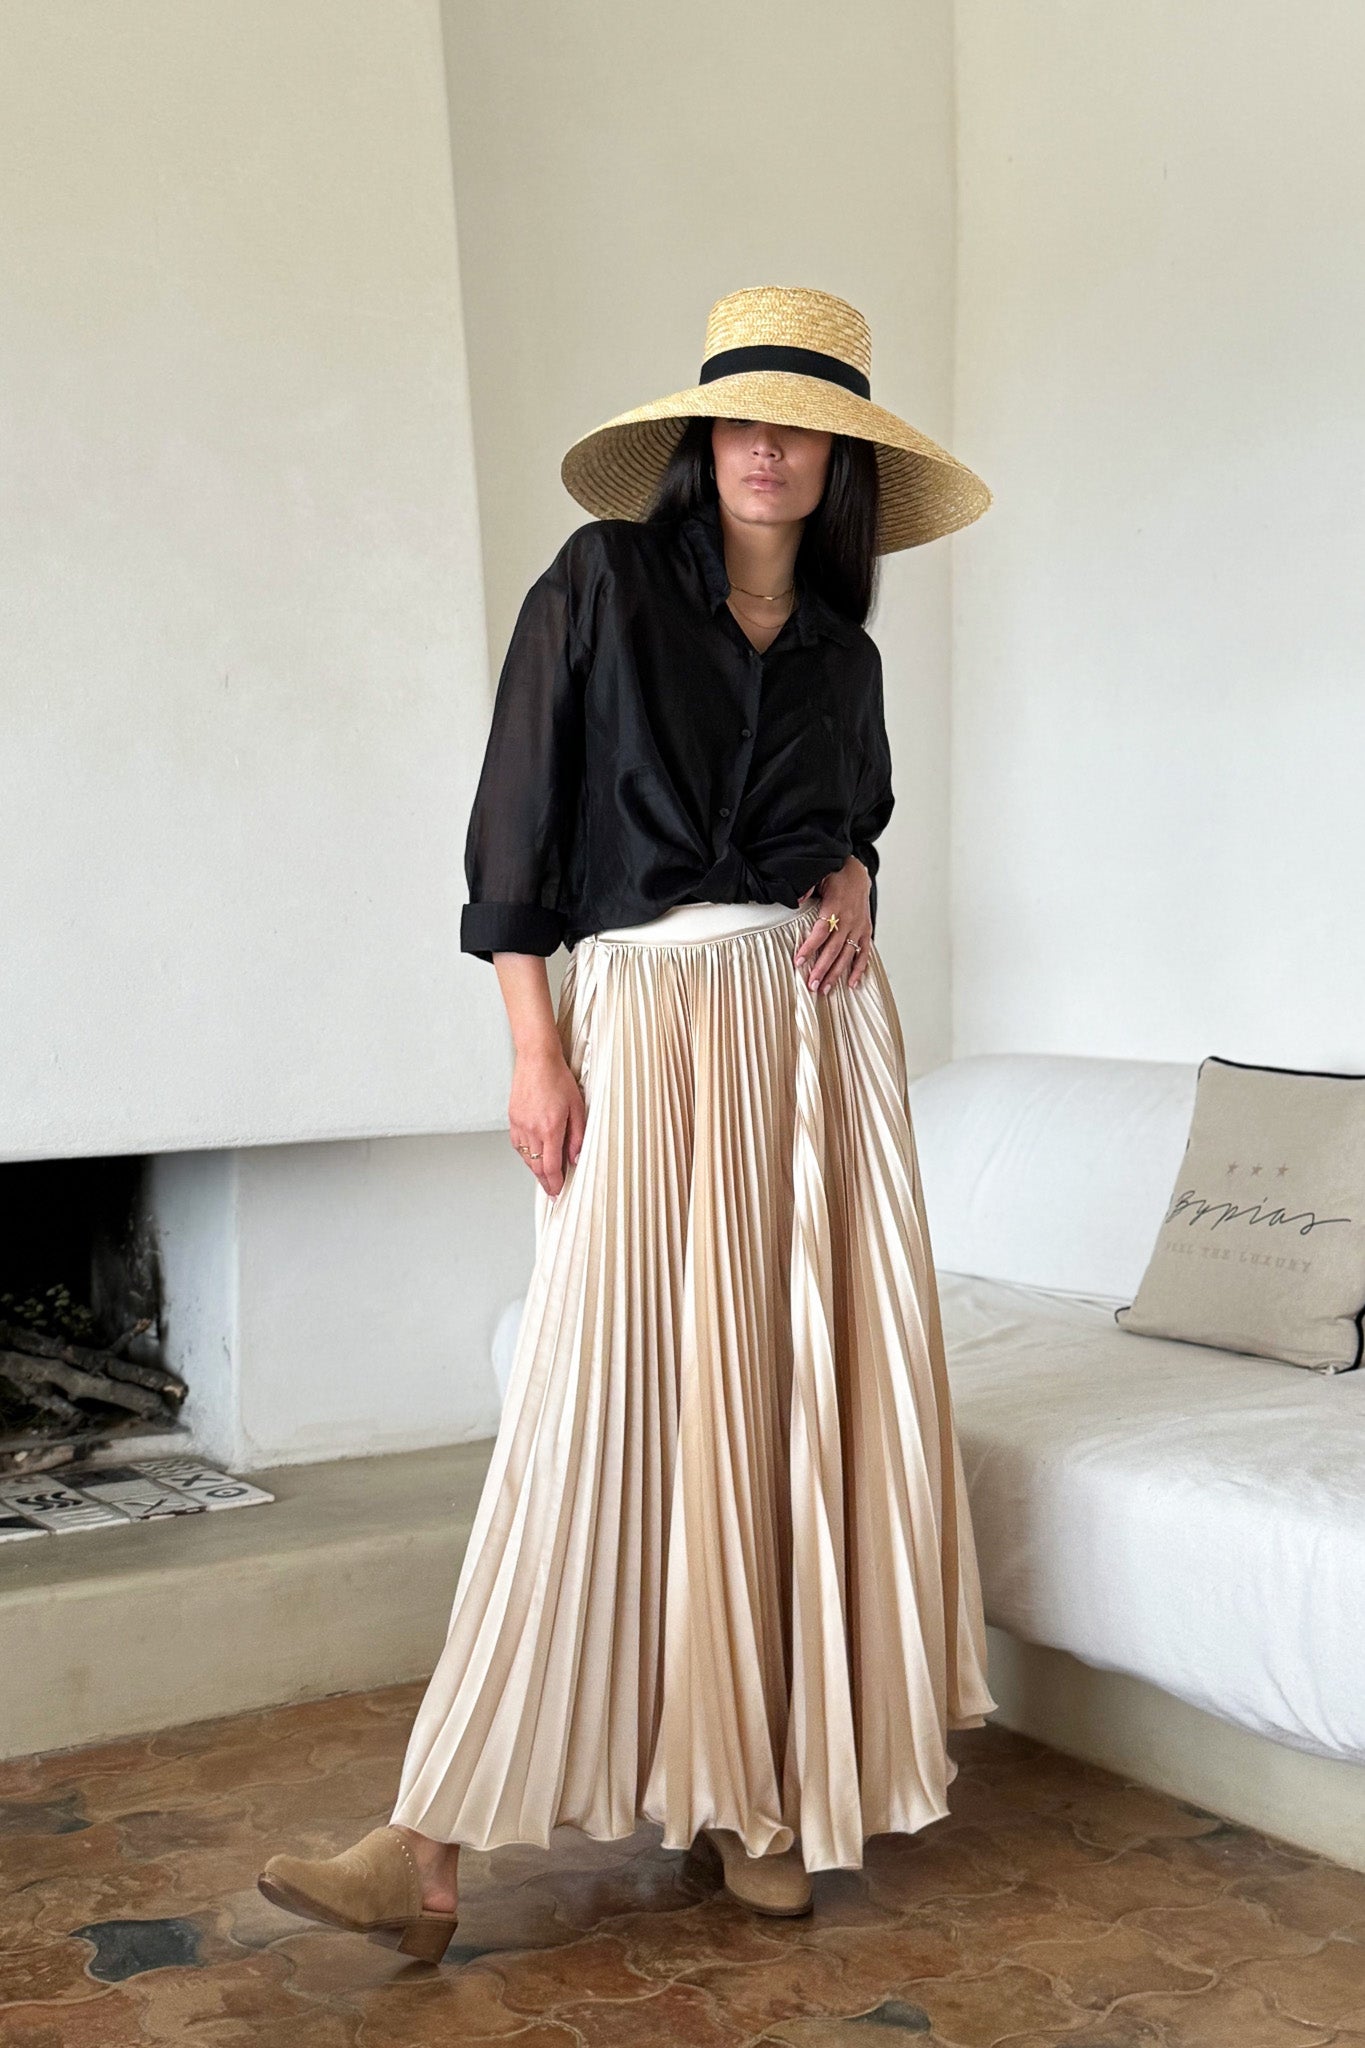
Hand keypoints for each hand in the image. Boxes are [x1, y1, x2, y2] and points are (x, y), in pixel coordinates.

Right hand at [509, 1044, 586, 1197]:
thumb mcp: (577, 1107)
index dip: (555, 1183)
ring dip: (536, 1169)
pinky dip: (526, 1154)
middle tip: (552, 1190)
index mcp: (550, 1128)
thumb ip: (577, 1136)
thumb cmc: (558, 1079)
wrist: (536, 1060)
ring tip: (545, 1175)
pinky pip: (518, 1145)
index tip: (558, 1192)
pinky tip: (534, 1155)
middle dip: (545, 1181)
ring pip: (526, 1157)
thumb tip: (575, 1158)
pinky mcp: (513, 1119)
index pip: (551, 1167)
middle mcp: (532, 1130)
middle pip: (536, 1166)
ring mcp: (519, 1125)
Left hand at [794, 856, 872, 994]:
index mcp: (835, 906)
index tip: (798, 961)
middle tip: (812, 984)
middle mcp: (849, 919)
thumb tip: (796, 900)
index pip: (821, 931)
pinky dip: (859, 968)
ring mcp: (859, 926)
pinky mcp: (866, 930)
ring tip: (825, 989)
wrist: (857, 871)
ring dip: (837, 973)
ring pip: (847, 954)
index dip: (809, 947)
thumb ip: (807, 888)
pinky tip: (852, 983)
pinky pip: (864, 952)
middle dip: (822, 968)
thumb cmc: (835, 876)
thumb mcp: (819, 876)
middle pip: (834, 948)